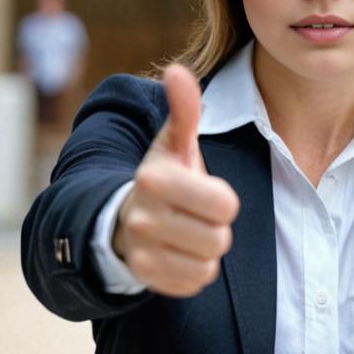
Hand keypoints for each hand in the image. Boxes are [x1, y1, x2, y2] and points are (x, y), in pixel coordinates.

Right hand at [113, 64, 239, 296]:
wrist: (128, 216)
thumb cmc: (165, 175)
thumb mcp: (176, 142)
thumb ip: (184, 109)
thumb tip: (177, 71)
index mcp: (153, 178)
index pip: (225, 205)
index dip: (223, 199)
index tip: (204, 191)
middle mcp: (141, 216)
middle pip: (218, 239)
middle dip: (215, 227)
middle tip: (197, 214)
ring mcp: (140, 250)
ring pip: (207, 264)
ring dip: (206, 250)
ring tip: (188, 232)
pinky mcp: (144, 277)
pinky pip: (193, 283)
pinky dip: (193, 271)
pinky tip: (179, 252)